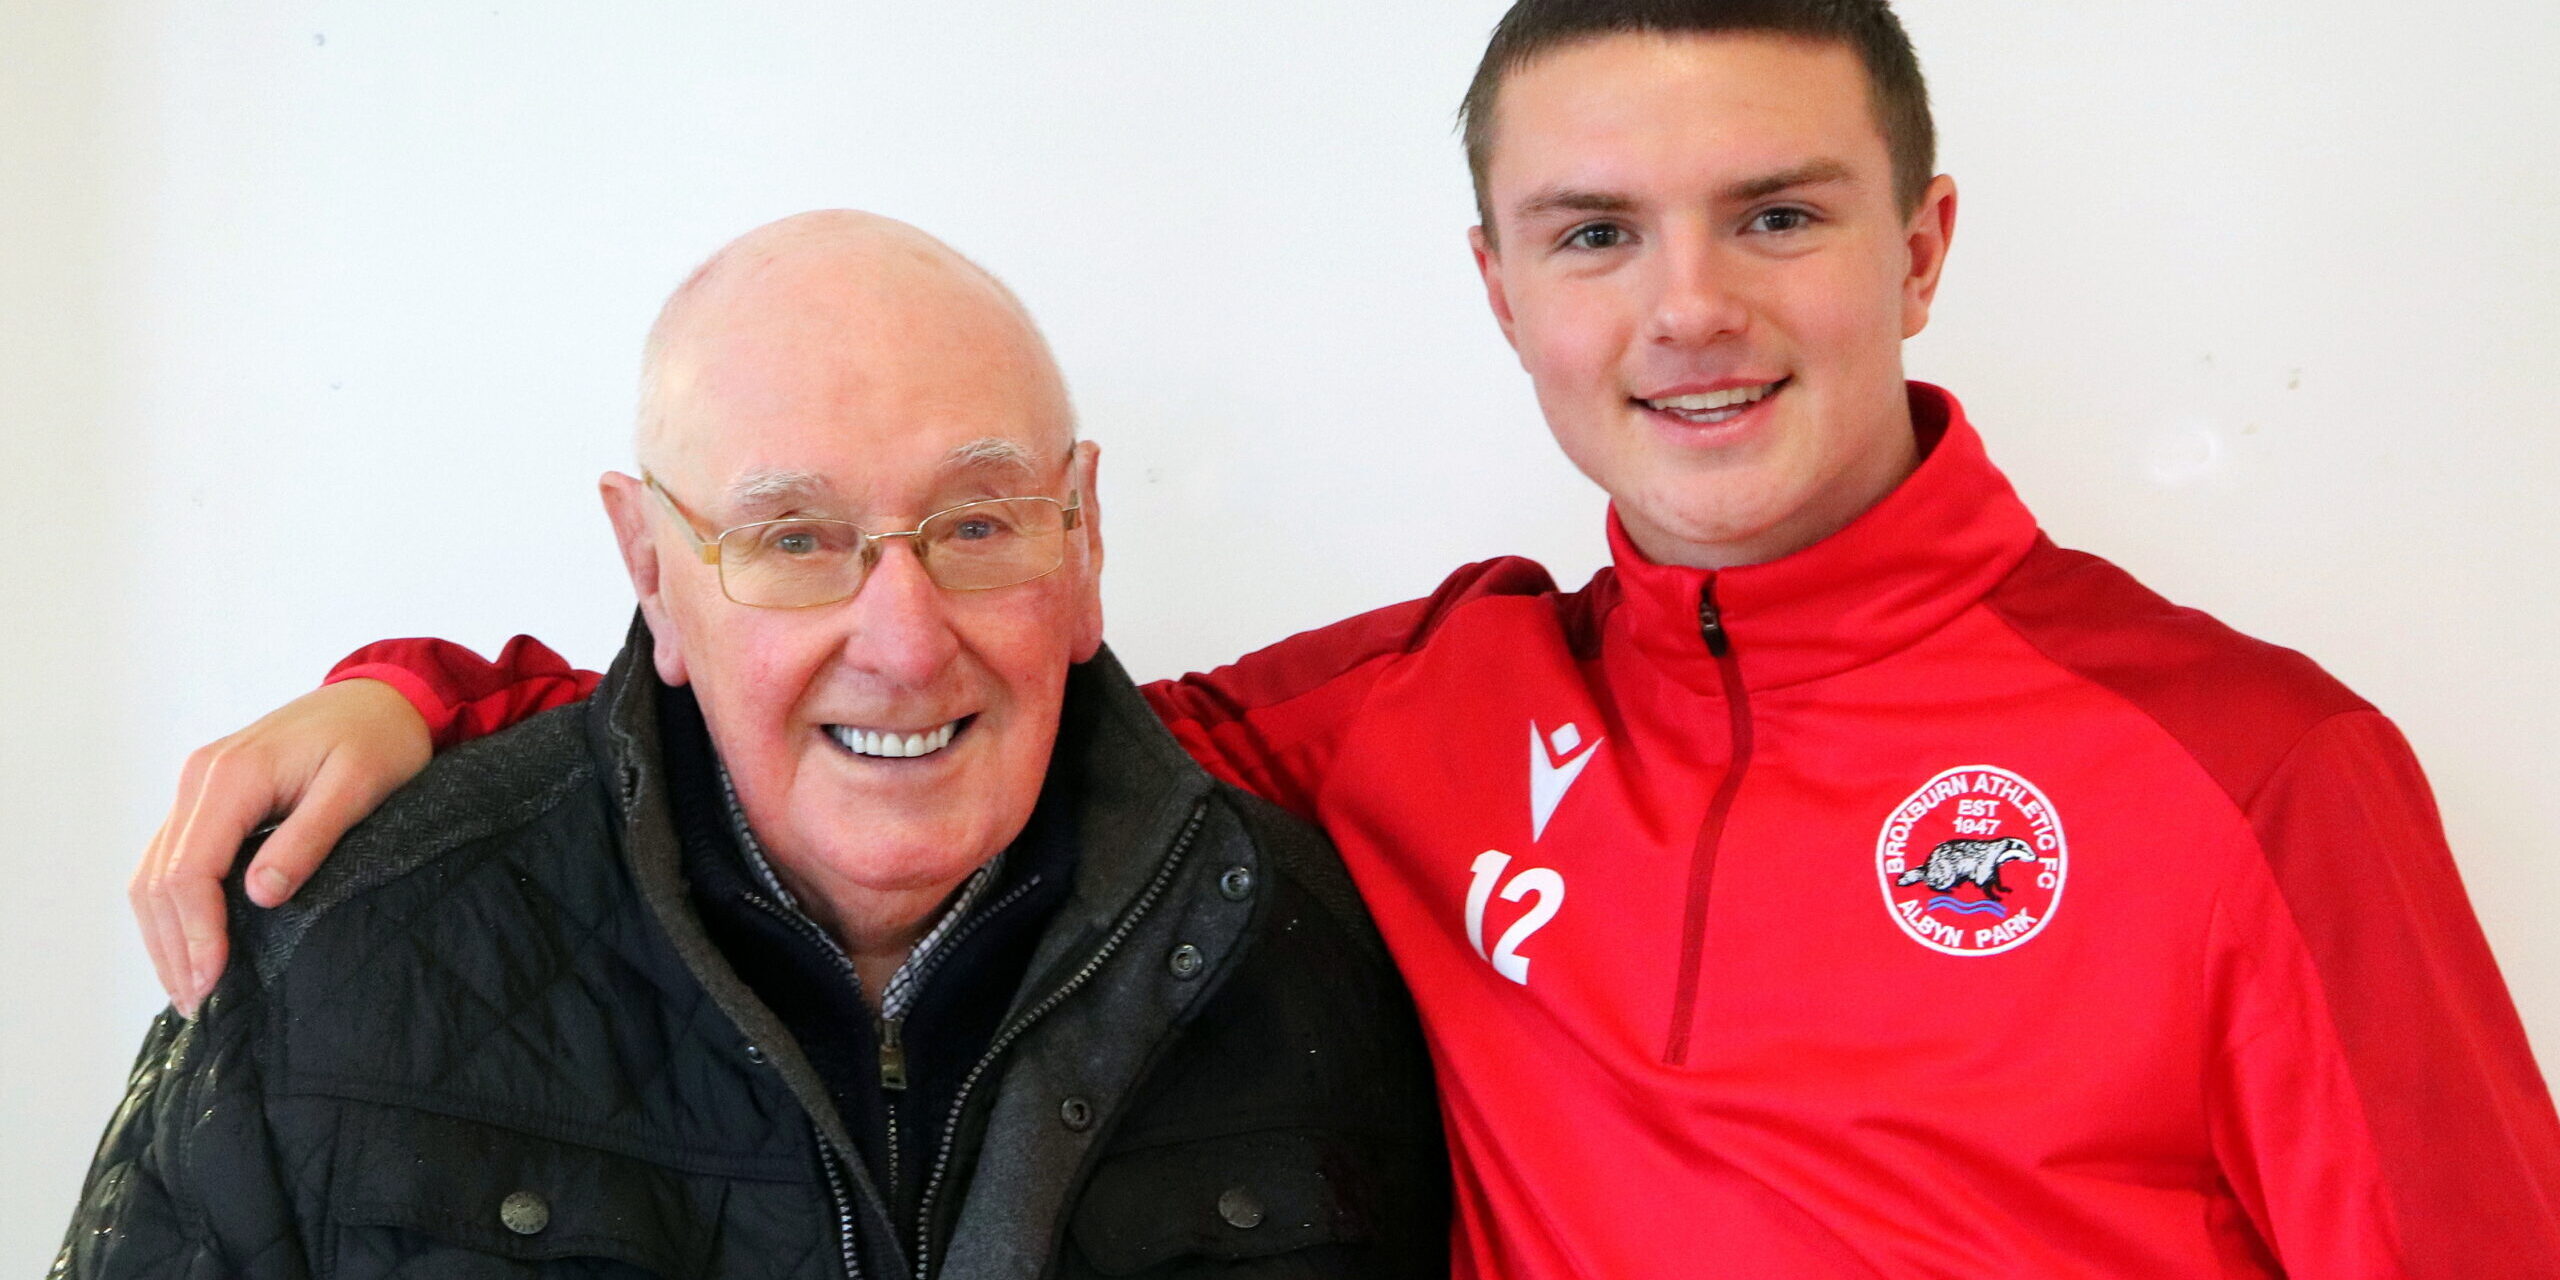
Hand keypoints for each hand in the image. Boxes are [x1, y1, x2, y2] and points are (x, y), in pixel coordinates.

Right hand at [130, 678, 431, 1015]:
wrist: (383, 694)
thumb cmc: (381, 737)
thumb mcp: (360, 785)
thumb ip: (310, 837)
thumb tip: (261, 895)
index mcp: (232, 776)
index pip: (190, 869)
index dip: (196, 933)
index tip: (212, 983)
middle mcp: (200, 778)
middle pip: (159, 877)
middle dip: (173, 946)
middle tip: (198, 1005)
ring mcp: (198, 786)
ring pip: (155, 871)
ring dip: (165, 934)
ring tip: (189, 990)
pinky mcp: (209, 797)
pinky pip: (173, 858)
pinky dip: (174, 907)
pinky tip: (192, 945)